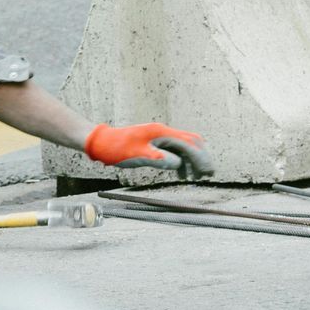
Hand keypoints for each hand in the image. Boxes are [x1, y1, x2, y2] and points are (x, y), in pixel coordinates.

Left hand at [85, 122, 213, 179]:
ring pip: (183, 146)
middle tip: (207, 174)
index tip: (208, 172)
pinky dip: (181, 161)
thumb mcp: (137, 155)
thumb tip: (178, 163)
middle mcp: (162, 132)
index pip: (188, 143)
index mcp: (161, 133)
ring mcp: (159, 136)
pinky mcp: (154, 142)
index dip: (200, 158)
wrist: (102, 142)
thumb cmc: (117, 148)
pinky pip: (174, 150)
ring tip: (196, 177)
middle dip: (201, 157)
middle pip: (190, 142)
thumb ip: (158, 159)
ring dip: (192, 161)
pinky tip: (181, 173)